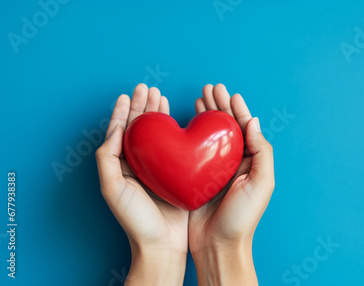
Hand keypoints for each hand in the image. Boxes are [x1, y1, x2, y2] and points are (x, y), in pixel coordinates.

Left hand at [96, 84, 187, 285]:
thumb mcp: (112, 188)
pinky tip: (179, 121)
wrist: (162, 244)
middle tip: (149, 89)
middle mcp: (140, 164)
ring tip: (160, 97)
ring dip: (158, 114)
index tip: (129, 94)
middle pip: (140, 128)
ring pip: (158, 134)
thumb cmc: (135, 219)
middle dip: (143, 106)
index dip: (125, 111)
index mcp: (123, 165)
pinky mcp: (177, 173)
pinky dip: (176, 131)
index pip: (122, 131)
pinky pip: (176, 147)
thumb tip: (116, 129)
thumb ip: (108, 158)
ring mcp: (159, 168)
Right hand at [189, 84, 274, 284]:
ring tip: (200, 97)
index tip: (229, 94)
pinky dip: (191, 133)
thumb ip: (261, 151)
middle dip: (220, 106)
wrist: (218, 245)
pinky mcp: (196, 176)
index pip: (245, 128)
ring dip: (206, 115)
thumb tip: (253, 121)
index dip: (237, 109)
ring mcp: (213, 168)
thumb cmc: (242, 217)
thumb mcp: (261, 183)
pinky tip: (187, 121)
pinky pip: (194, 149)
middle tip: (211, 88)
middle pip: (227, 127)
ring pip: (210, 135)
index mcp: (250, 162)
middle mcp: (233, 162)